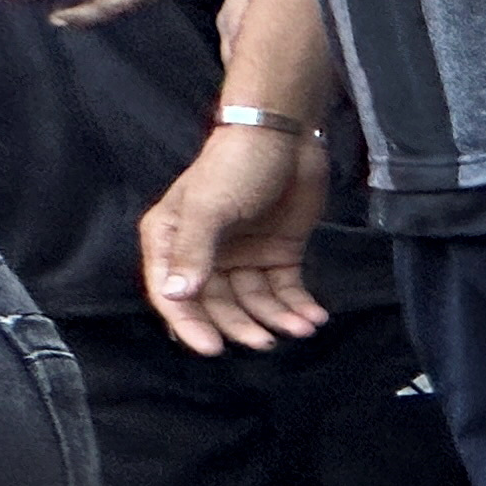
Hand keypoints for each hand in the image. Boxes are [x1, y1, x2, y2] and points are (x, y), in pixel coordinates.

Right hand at [142, 121, 329, 354]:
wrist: (284, 137)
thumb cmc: (235, 166)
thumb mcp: (208, 207)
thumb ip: (192, 252)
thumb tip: (176, 295)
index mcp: (170, 240)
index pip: (173, 294)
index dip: (190, 324)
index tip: (211, 349)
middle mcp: (203, 254)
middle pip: (217, 304)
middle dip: (241, 325)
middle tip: (265, 342)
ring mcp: (242, 255)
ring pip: (254, 302)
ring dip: (276, 319)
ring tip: (301, 328)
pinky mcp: (277, 254)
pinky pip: (284, 290)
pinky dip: (298, 306)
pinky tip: (314, 317)